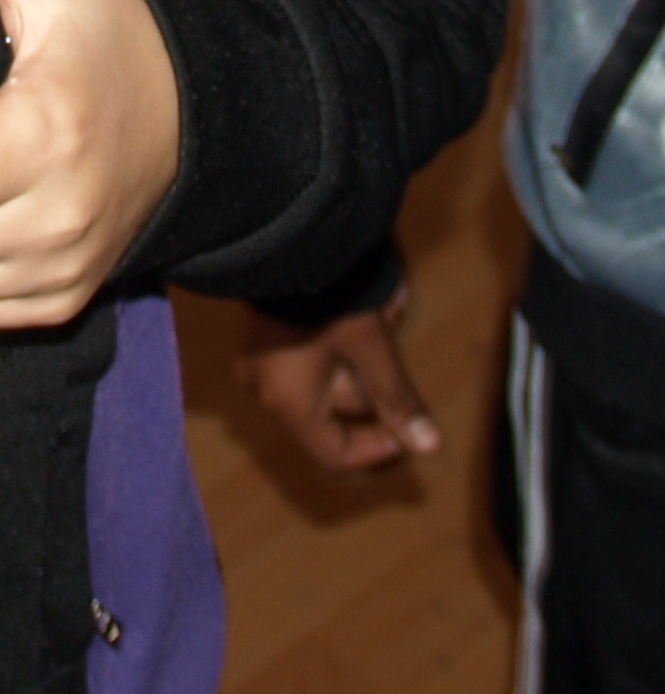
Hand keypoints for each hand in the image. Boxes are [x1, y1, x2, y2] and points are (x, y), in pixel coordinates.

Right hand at [237, 291, 441, 473]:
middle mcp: (268, 391)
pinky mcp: (263, 340)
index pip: (336, 458)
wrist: (280, 235)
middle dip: (373, 390)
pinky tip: (366, 315)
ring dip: (362, 363)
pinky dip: (341, 350)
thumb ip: (397, 399)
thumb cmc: (325, 296)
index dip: (379, 450)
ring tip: (388, 315)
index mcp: (289, 403)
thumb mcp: (369, 348)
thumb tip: (430, 448)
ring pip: (325, 384)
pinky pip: (309, 363)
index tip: (406, 426)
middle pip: (333, 417)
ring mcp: (262, 364)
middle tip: (397, 356)